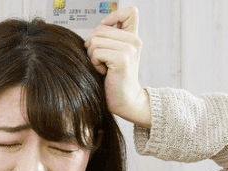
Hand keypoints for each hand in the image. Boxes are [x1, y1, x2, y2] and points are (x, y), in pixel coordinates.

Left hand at [85, 6, 149, 127]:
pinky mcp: (122, 60)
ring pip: (95, 41)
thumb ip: (109, 38)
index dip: (112, 18)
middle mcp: (134, 41)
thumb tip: (95, 30)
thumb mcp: (113, 53)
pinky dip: (95, 63)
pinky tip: (104, 72)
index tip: (107, 36)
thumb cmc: (113, 78)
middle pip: (100, 28)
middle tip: (102, 61)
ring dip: (93, 56)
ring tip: (104, 67)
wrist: (125, 101)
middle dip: (93, 44)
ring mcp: (130, 50)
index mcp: (133, 37)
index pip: (130, 11)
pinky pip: (96, 53)